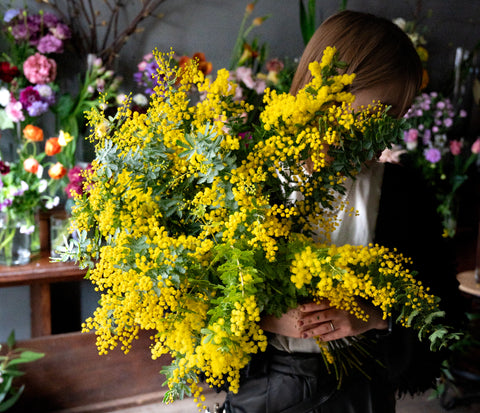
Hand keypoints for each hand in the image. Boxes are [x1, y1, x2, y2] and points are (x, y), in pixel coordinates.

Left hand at [260, 299, 387, 340]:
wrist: (373, 315)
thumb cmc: (356, 304)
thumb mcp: (345, 297)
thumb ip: (333, 298)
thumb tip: (316, 299)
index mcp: (338, 301)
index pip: (321, 304)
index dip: (310, 306)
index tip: (300, 308)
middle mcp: (340, 312)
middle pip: (321, 316)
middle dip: (308, 320)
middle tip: (298, 323)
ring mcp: (343, 323)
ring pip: (325, 328)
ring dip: (313, 331)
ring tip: (303, 334)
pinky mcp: (348, 332)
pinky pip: (333, 335)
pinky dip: (325, 337)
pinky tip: (318, 338)